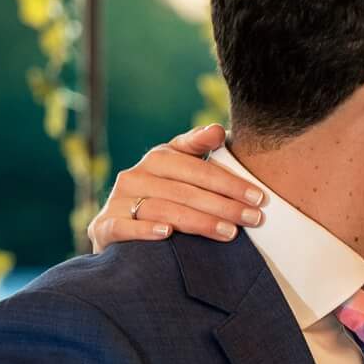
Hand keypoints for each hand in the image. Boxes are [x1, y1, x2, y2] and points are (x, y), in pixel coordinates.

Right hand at [87, 122, 266, 252]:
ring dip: (198, 221)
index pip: (197, 167)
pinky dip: (144, 229)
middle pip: (184, 189)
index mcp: (158, 159)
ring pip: (162, 208)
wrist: (119, 232)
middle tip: (254, 218)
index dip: (228, 181)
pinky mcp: (104, 226)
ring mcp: (118, 200)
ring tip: (230, 233)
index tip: (258, 196)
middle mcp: (135, 175)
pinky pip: (124, 226)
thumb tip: (218, 130)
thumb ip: (198, 150)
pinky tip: (167, 234)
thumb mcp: (181, 173)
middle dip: (223, 204)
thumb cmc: (163, 199)